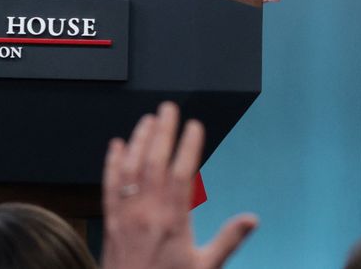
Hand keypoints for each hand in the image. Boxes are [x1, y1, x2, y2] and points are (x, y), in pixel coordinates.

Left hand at [101, 103, 256, 268]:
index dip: (188, 146)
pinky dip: (112, 162)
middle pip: (154, 161)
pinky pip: (109, 185)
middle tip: (169, 108)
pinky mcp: (111, 221)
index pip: (181, 173)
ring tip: (147, 120)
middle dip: (162, 131)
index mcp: (173, 221)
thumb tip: (252, 219)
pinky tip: (117, 146)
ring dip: (138, 140)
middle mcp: (147, 212)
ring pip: (131, 168)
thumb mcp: (205, 267)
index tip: (194, 126)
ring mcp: (126, 215)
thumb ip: (228, 240)